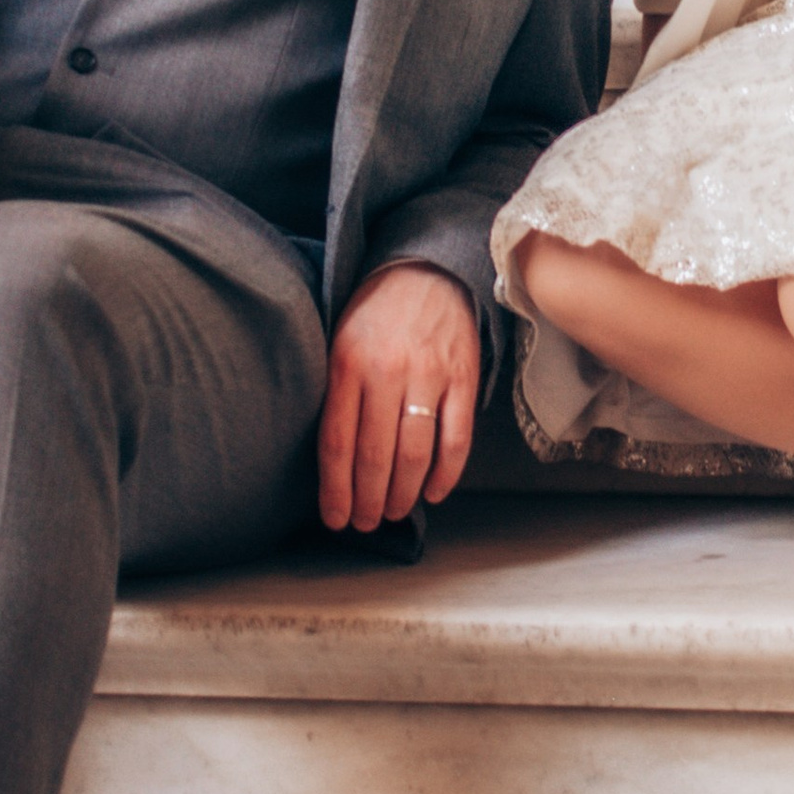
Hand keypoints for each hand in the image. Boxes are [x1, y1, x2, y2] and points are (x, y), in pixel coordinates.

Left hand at [318, 262, 480, 530]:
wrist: (426, 270)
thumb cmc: (374, 314)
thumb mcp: (338, 343)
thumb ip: (335, 394)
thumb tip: (330, 461)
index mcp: (347, 365)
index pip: (337, 443)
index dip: (336, 490)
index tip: (336, 519)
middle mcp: (387, 372)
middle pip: (375, 457)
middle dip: (369, 501)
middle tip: (366, 523)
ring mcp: (428, 375)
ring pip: (414, 453)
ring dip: (403, 494)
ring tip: (394, 512)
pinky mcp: (463, 377)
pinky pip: (456, 438)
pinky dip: (445, 473)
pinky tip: (432, 493)